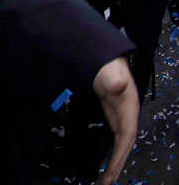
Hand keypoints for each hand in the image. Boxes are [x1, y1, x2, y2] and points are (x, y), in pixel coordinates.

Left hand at [93, 57, 138, 184]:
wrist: (107, 63)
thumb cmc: (110, 68)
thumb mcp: (111, 74)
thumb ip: (113, 81)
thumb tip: (117, 85)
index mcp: (129, 110)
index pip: (127, 136)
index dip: (121, 153)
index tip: (113, 168)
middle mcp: (128, 118)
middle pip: (125, 146)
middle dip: (118, 165)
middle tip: (107, 182)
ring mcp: (122, 120)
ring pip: (121, 146)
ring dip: (116, 163)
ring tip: (107, 180)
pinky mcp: (115, 120)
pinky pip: (116, 141)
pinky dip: (114, 154)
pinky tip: (110, 165)